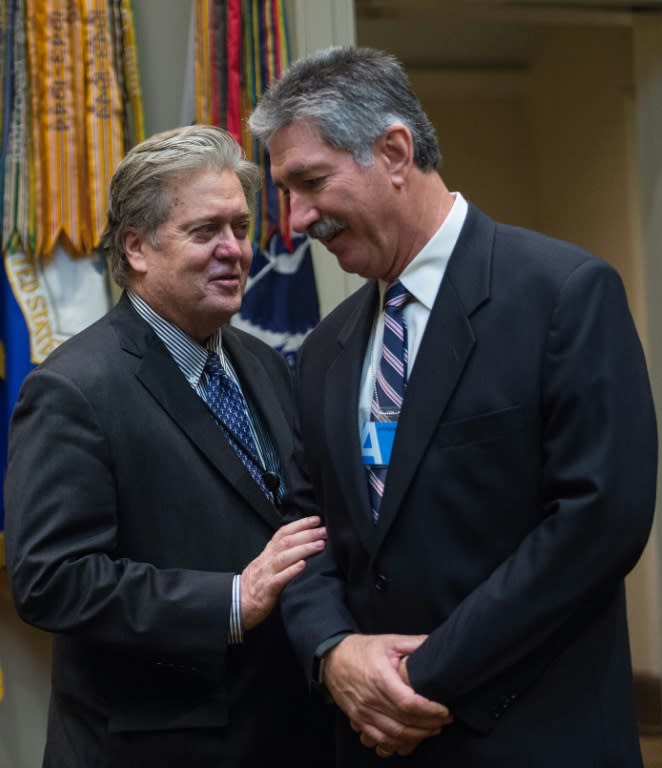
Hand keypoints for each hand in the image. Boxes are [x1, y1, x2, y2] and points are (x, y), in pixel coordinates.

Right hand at [241, 516, 325, 629]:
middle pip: (287, 542)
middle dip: (307, 534)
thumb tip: (304, 542)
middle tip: (324, 531)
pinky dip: (291, 571)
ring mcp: (266, 573)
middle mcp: (267, 559)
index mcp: (268, 552)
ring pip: (284, 557)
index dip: (300, 524)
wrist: (237, 602)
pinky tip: (303, 566)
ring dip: (304, 549)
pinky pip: (279, 579)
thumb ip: (281, 553)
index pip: (284, 532)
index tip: (317, 519)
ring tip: (320, 545)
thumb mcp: (267, 562)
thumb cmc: (257, 582)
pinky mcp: (267, 589)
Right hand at [324, 634, 452, 756]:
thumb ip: (414, 643)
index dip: (430, 710)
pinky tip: (411, 739)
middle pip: (404, 722)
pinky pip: (380, 740)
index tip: (445, 710)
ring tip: (433, 729)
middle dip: (429, 725)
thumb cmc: (362, 650)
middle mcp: (370, 698)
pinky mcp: (358, 720)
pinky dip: (398, 744)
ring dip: (417, 737)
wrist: (332, 659)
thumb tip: (435, 643)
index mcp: (379, 677)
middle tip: (445, 720)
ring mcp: (363, 712)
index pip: (408, 703)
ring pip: (394, 735)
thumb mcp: (389, 641)